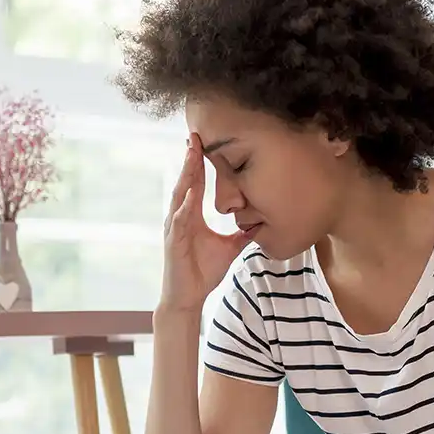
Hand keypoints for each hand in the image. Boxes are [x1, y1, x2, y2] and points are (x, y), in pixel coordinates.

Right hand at [159, 134, 251, 311]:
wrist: (188, 297)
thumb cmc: (202, 272)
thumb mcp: (229, 248)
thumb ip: (241, 234)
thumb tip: (259, 223)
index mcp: (192, 216)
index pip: (195, 184)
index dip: (199, 163)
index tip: (204, 142)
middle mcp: (181, 217)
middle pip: (186, 182)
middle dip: (190, 159)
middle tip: (195, 135)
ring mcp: (175, 228)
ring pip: (181, 195)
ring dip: (186, 173)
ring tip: (192, 152)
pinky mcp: (174, 241)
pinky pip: (181, 219)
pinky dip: (186, 204)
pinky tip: (192, 190)